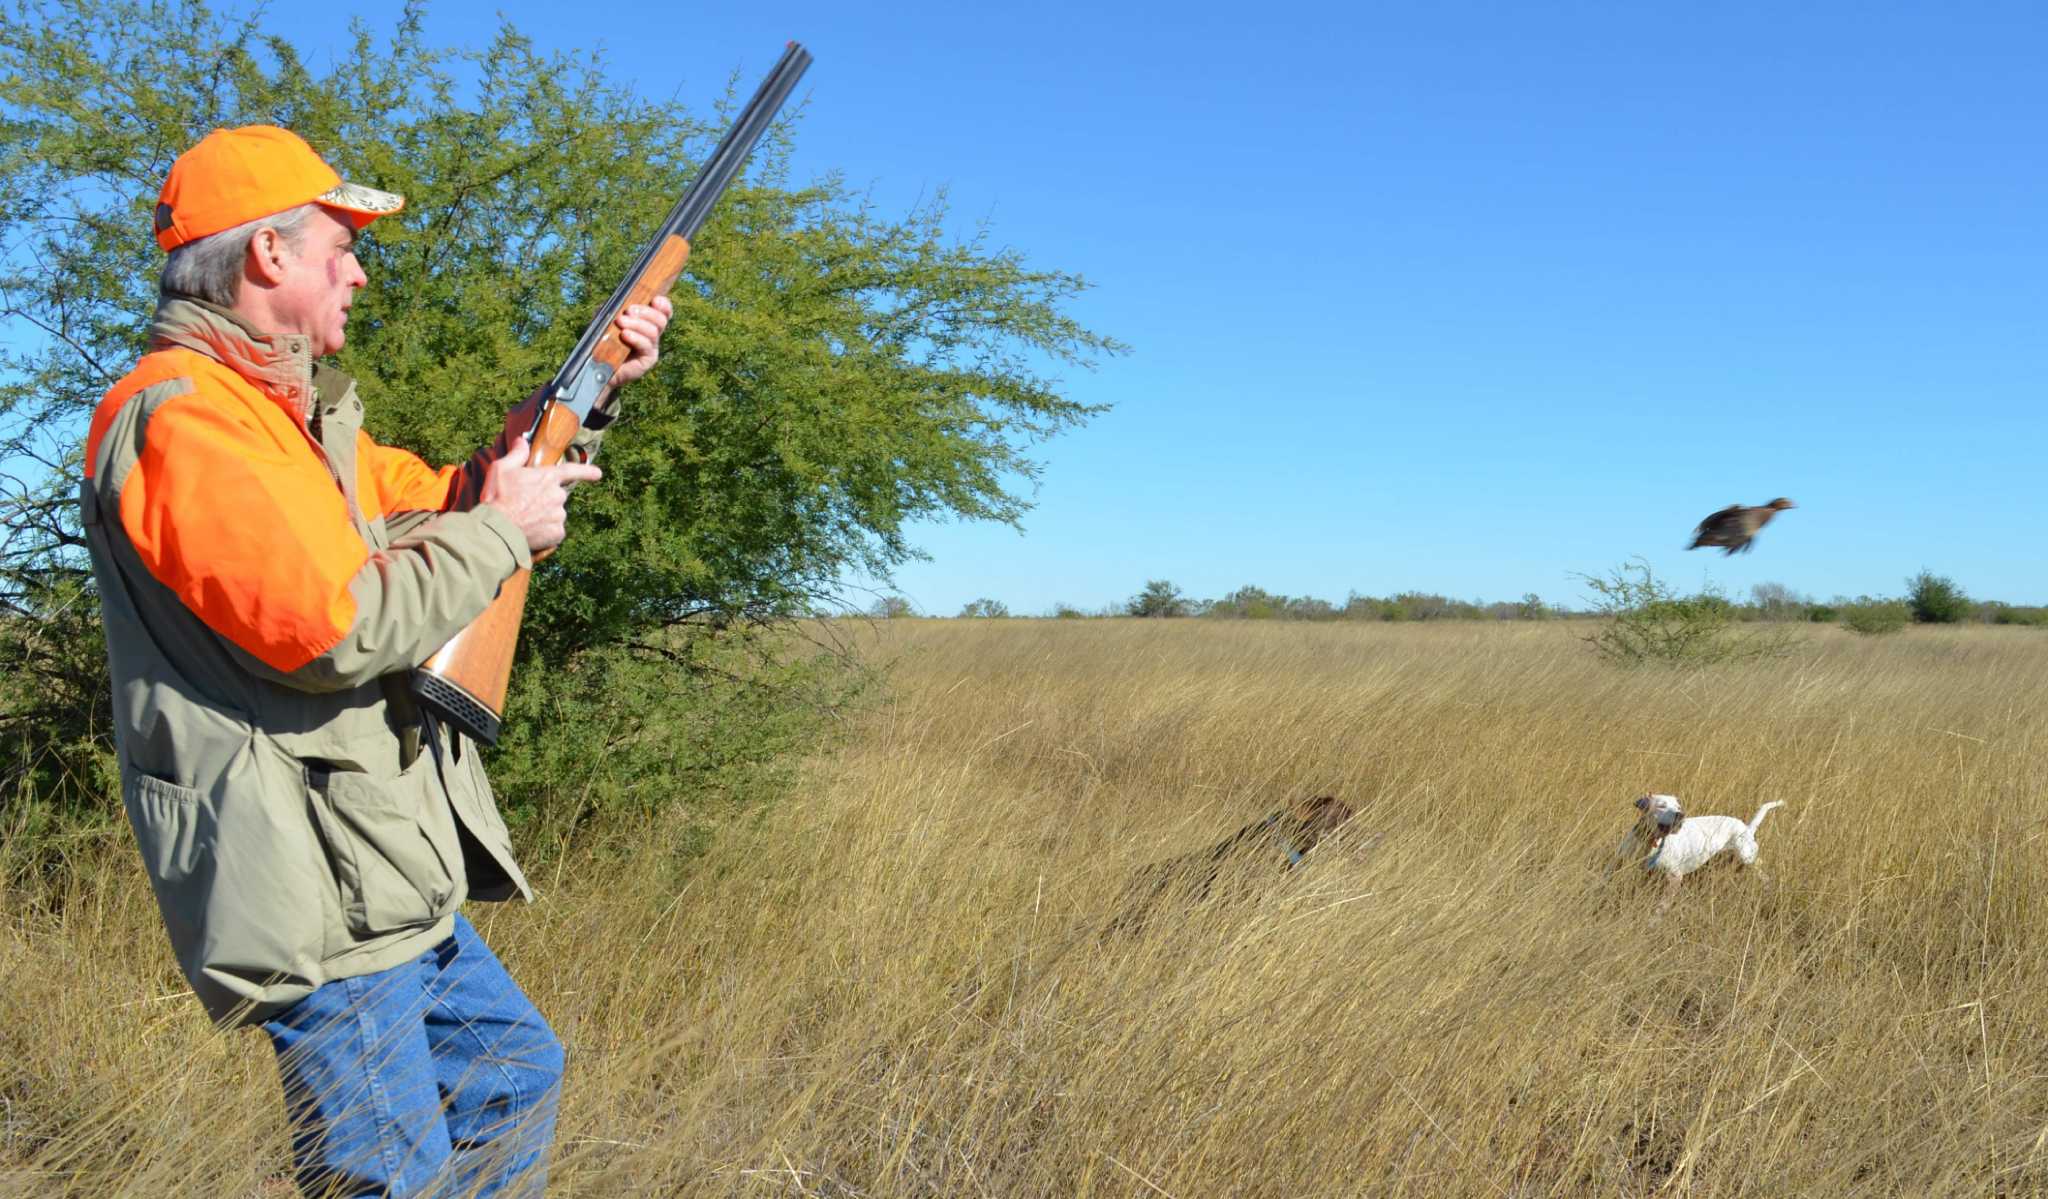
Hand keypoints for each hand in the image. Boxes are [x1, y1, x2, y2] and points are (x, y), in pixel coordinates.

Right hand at [479, 435, 602, 554]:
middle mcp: (558, 495)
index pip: (572, 471)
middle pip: (556, 495)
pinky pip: (554, 530)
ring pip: (555, 513)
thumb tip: (522, 440)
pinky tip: (531, 530)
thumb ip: (516, 454)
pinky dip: (545, 531)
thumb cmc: (497, 497)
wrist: (497, 528)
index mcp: (548, 477)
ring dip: (544, 515)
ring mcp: (559, 515)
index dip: (586, 472)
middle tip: (524, 504)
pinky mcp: (557, 533)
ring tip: (524, 518)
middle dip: (545, 499)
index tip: (598, 474)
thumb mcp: (501, 469)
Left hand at [608, 297, 672, 389]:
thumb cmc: (601, 340)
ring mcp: (652, 348)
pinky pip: (647, 346)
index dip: (663, 305)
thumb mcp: (606, 318)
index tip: (654, 300)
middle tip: (628, 311)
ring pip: (654, 331)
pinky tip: (624, 335)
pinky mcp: (648, 360)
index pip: (664, 311)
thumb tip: (622, 299)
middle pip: (661, 319)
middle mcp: (652, 335)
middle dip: (645, 312)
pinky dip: (636, 337)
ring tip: (620, 322)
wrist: (596, 366)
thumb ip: (615, 307)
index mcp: (647, 322)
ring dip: (637, 324)